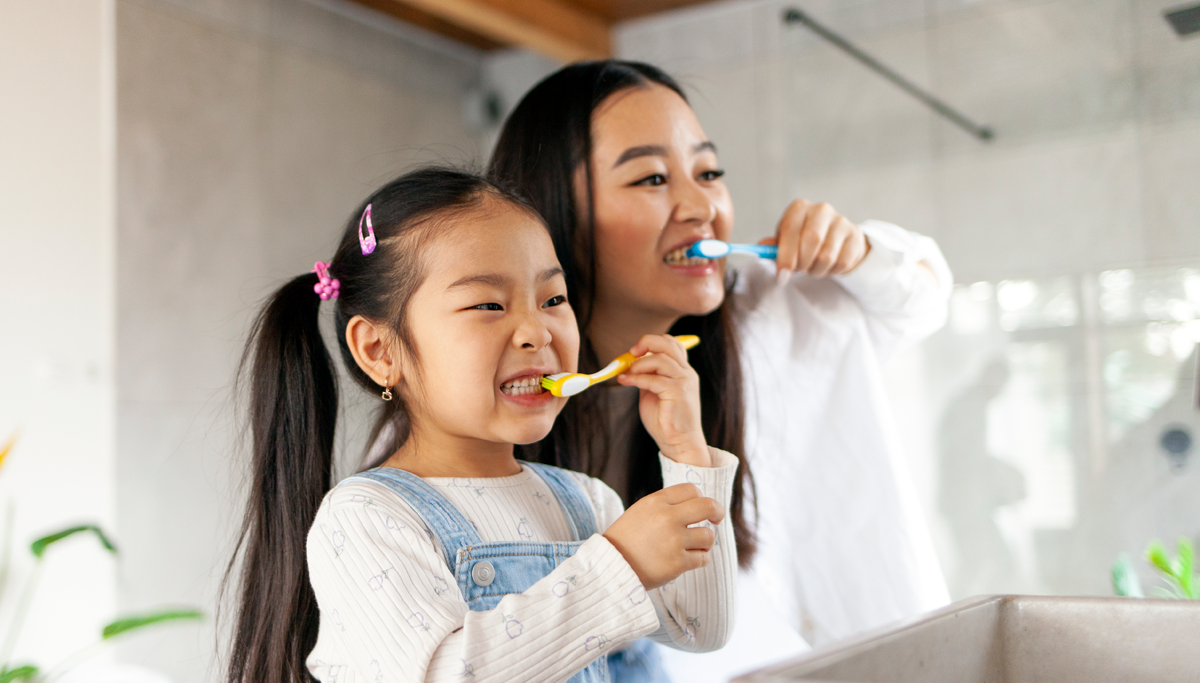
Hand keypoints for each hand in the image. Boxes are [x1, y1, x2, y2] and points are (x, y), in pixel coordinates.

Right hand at [603, 484, 724, 588]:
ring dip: (705, 542)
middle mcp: (667, 518)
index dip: (700, 498)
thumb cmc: (627, 539)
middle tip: (717, 519)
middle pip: (708, 506)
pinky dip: (700, 560)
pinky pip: (703, 558)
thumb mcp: (641, 511)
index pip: (691, 490)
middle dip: (718, 512)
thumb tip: (698, 503)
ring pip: (709, 536)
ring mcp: (674, 541)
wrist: (610, 566)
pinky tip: (689, 560)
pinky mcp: (678, 563)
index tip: (702, 508)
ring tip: (695, 547)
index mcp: (656, 502)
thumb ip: (666, 505)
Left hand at [616, 334, 709, 466]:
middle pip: (668, 344)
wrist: (680, 443)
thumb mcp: (654, 392)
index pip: (673, 344)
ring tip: (627, 374)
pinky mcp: (678, 393)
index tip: (636, 351)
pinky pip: (653, 379)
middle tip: (631, 353)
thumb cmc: (665, 420)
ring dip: (638, 364)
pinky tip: (625, 381)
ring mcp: (684, 382)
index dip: (653, 342)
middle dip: (647, 342)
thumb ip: (648, 376)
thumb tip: (632, 364)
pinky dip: (636, 378)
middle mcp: (687, 373)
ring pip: (660, 359)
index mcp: (683, 372)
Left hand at [763, 199, 869, 279]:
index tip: (782, 275)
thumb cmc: (803, 241)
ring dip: (816, 269)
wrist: (836, 241)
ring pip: (826, 255)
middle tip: (800, 270)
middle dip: (802, 262)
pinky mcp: (855, 236)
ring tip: (813, 267)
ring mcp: (841, 221)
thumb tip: (760, 248)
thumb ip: (773, 246)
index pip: (790, 230)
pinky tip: (828, 266)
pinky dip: (832, 271)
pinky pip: (841, 263)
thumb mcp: (786, 241)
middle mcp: (821, 209)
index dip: (785, 255)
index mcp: (799, 208)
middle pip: (812, 240)